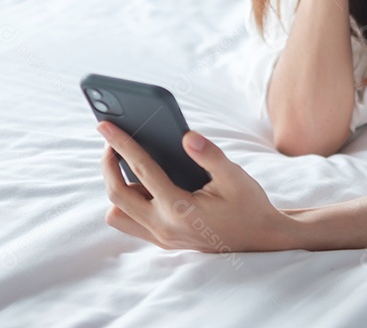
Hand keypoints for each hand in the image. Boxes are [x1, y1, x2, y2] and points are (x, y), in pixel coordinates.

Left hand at [98, 121, 288, 251]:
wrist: (261, 239)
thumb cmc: (249, 205)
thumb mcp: (235, 176)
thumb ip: (210, 155)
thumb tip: (186, 135)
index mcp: (180, 209)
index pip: (142, 170)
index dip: (122, 144)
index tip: (105, 126)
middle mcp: (164, 227)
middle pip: (117, 194)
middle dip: (108, 164)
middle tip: (111, 141)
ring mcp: (162, 237)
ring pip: (117, 214)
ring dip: (116, 187)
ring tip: (127, 164)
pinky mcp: (163, 240)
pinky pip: (131, 222)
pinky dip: (128, 201)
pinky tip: (143, 183)